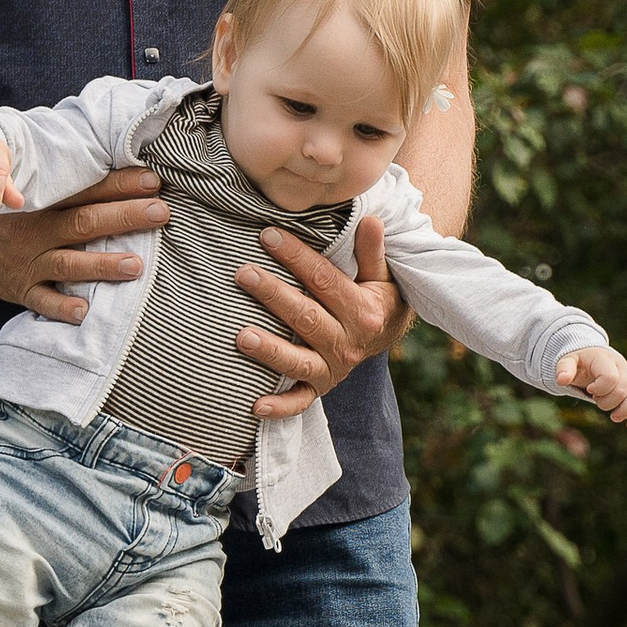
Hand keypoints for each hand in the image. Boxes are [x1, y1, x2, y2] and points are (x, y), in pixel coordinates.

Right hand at [0, 165, 168, 319]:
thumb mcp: (23, 187)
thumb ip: (63, 186)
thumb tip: (114, 174)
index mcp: (40, 201)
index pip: (85, 190)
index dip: (119, 185)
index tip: (152, 180)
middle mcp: (35, 231)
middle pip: (84, 223)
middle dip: (124, 217)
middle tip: (160, 213)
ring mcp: (26, 262)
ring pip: (68, 264)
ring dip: (102, 265)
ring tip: (136, 265)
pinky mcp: (18, 288)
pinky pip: (41, 301)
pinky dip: (61, 308)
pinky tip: (85, 311)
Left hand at [233, 212, 403, 420]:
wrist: (386, 334)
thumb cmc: (375, 294)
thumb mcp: (379, 273)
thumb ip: (371, 250)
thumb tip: (369, 219)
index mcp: (363, 312)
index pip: (325, 281)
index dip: (296, 257)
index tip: (267, 235)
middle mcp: (348, 344)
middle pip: (306, 318)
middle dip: (274, 296)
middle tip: (244, 274)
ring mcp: (333, 369)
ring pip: (298, 361)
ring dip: (269, 351)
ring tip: (240, 336)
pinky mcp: (320, 388)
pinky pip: (300, 402)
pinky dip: (280, 407)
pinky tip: (255, 405)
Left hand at [557, 342, 626, 431]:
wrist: (591, 357)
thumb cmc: (578, 362)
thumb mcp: (567, 361)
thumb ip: (564, 369)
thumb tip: (561, 380)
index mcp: (605, 359)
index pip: (611, 377)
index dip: (600, 389)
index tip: (589, 390)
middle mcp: (622, 366)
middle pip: (623, 389)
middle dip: (608, 401)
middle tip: (595, 400)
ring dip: (626, 410)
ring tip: (613, 418)